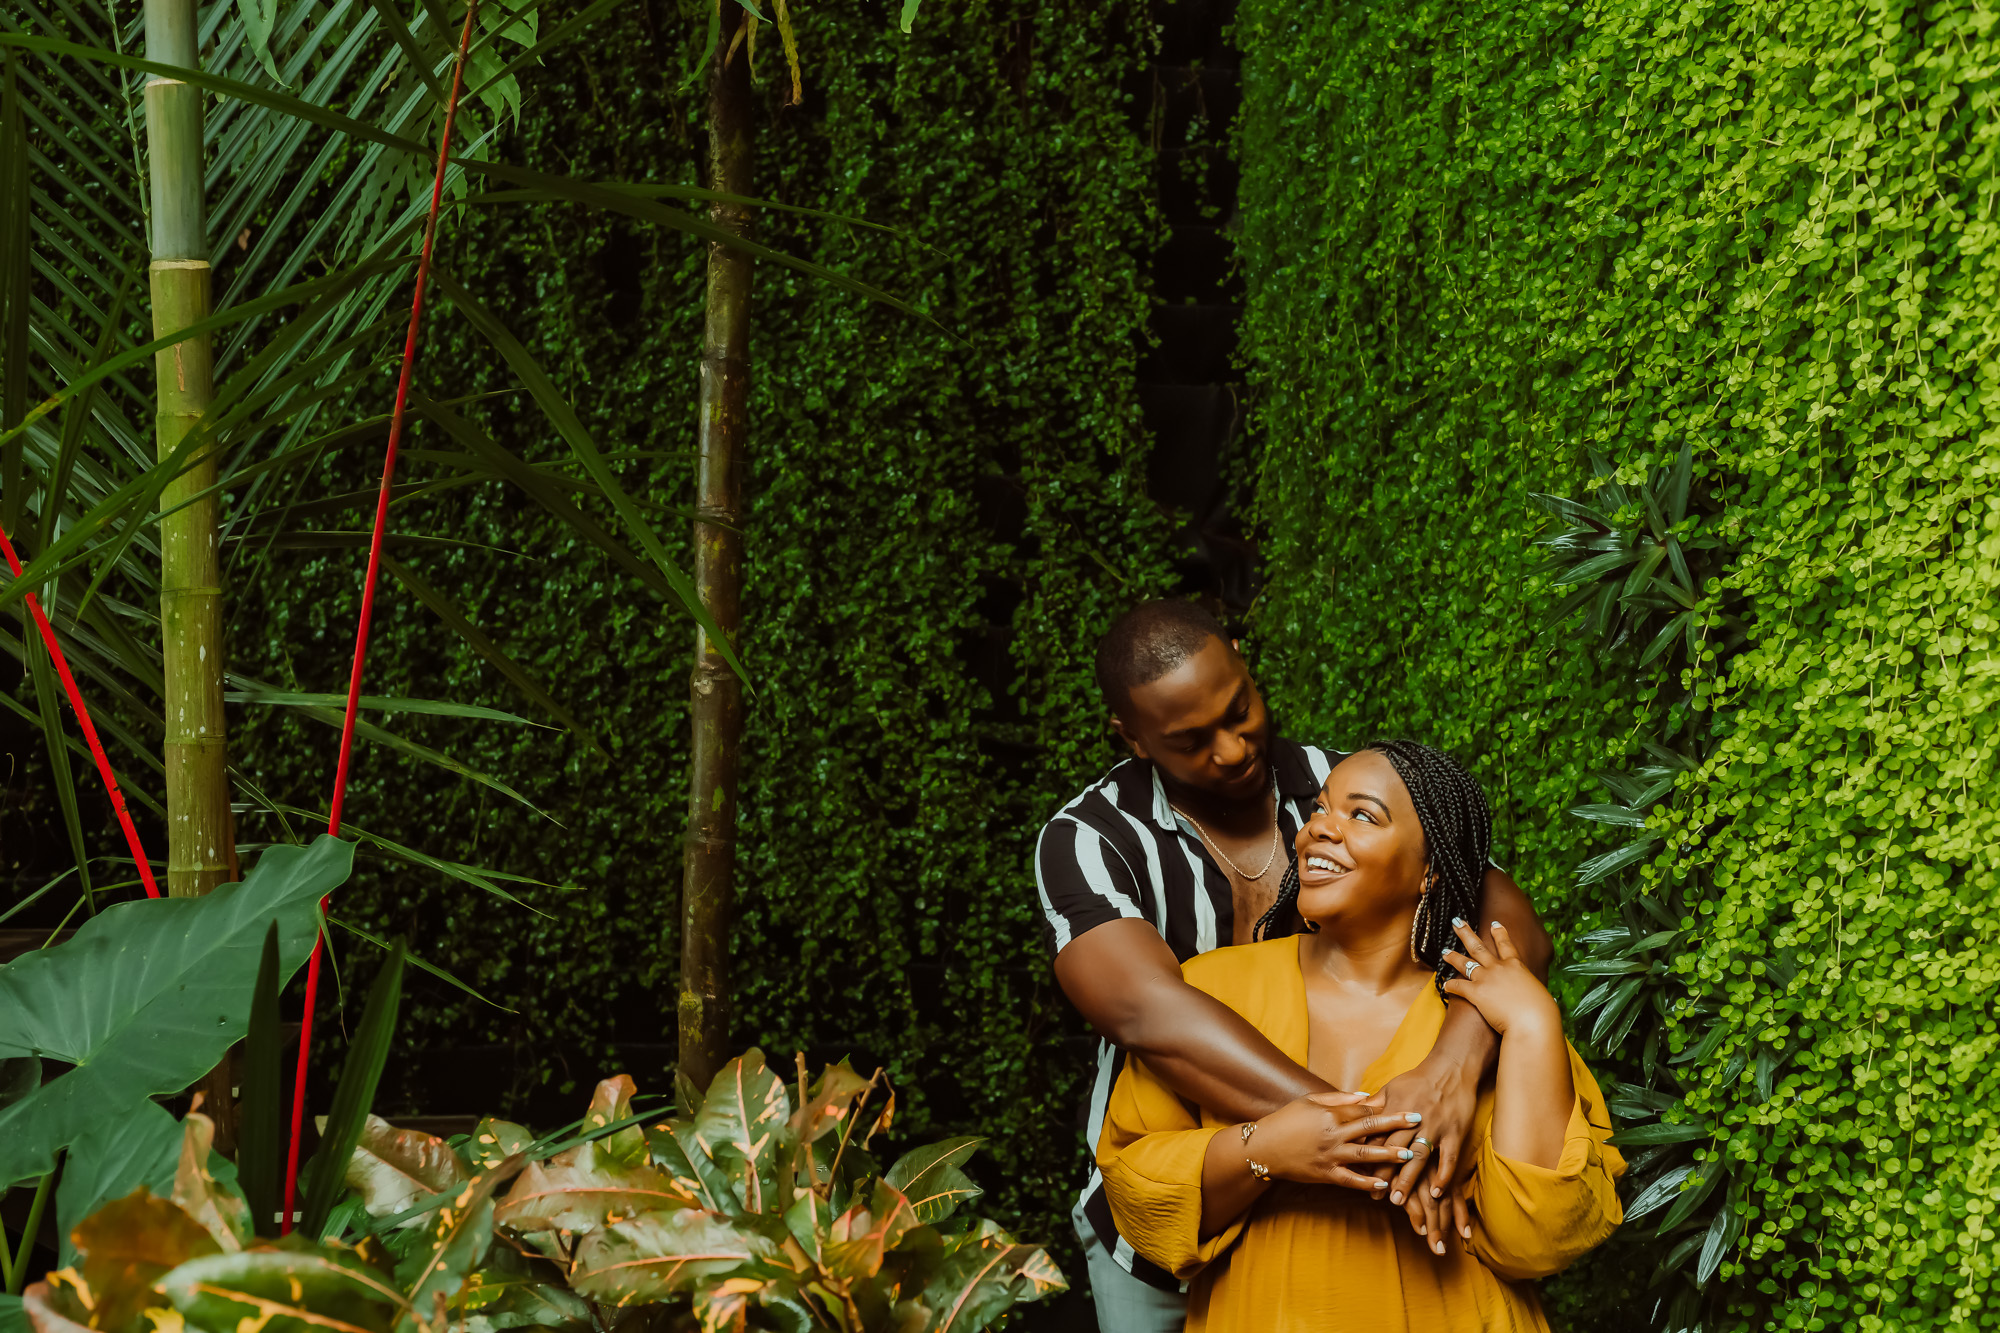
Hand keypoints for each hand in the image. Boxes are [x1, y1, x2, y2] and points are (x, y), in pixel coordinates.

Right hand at [1249, 1091, 1423, 1192]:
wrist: (1263, 1148)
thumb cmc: (1286, 1120)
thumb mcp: (1309, 1101)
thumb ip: (1338, 1098)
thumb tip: (1365, 1096)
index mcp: (1330, 1114)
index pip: (1362, 1110)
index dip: (1384, 1108)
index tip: (1405, 1105)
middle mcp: (1333, 1134)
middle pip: (1369, 1128)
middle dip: (1395, 1124)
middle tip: (1418, 1121)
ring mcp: (1330, 1156)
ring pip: (1365, 1155)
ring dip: (1389, 1155)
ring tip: (1410, 1155)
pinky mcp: (1325, 1175)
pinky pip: (1350, 1180)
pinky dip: (1367, 1183)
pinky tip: (1384, 1185)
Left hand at [1368, 1058, 1481, 1250]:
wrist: (1452, 1068)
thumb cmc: (1419, 1079)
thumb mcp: (1392, 1088)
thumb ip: (1374, 1106)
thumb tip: (1353, 1116)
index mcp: (1395, 1109)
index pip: (1377, 1137)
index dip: (1367, 1157)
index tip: (1358, 1176)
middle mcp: (1414, 1120)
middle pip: (1395, 1151)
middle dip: (1385, 1174)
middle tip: (1377, 1197)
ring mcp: (1436, 1127)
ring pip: (1419, 1157)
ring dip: (1409, 1181)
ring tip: (1400, 1202)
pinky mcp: (1455, 1132)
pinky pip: (1448, 1158)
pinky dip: (1443, 1176)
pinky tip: (1436, 1194)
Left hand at [1441, 919, 1560, 1036]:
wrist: (1532, 1022)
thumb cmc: (1542, 1011)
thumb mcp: (1539, 992)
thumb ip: (1530, 989)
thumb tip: (1534, 996)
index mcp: (1516, 966)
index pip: (1506, 945)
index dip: (1499, 933)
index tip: (1493, 923)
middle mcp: (1499, 968)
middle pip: (1478, 947)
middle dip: (1466, 933)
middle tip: (1457, 922)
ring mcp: (1486, 978)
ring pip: (1465, 963)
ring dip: (1453, 957)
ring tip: (1444, 952)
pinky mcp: (1476, 993)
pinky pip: (1458, 986)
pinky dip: (1450, 986)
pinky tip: (1445, 986)